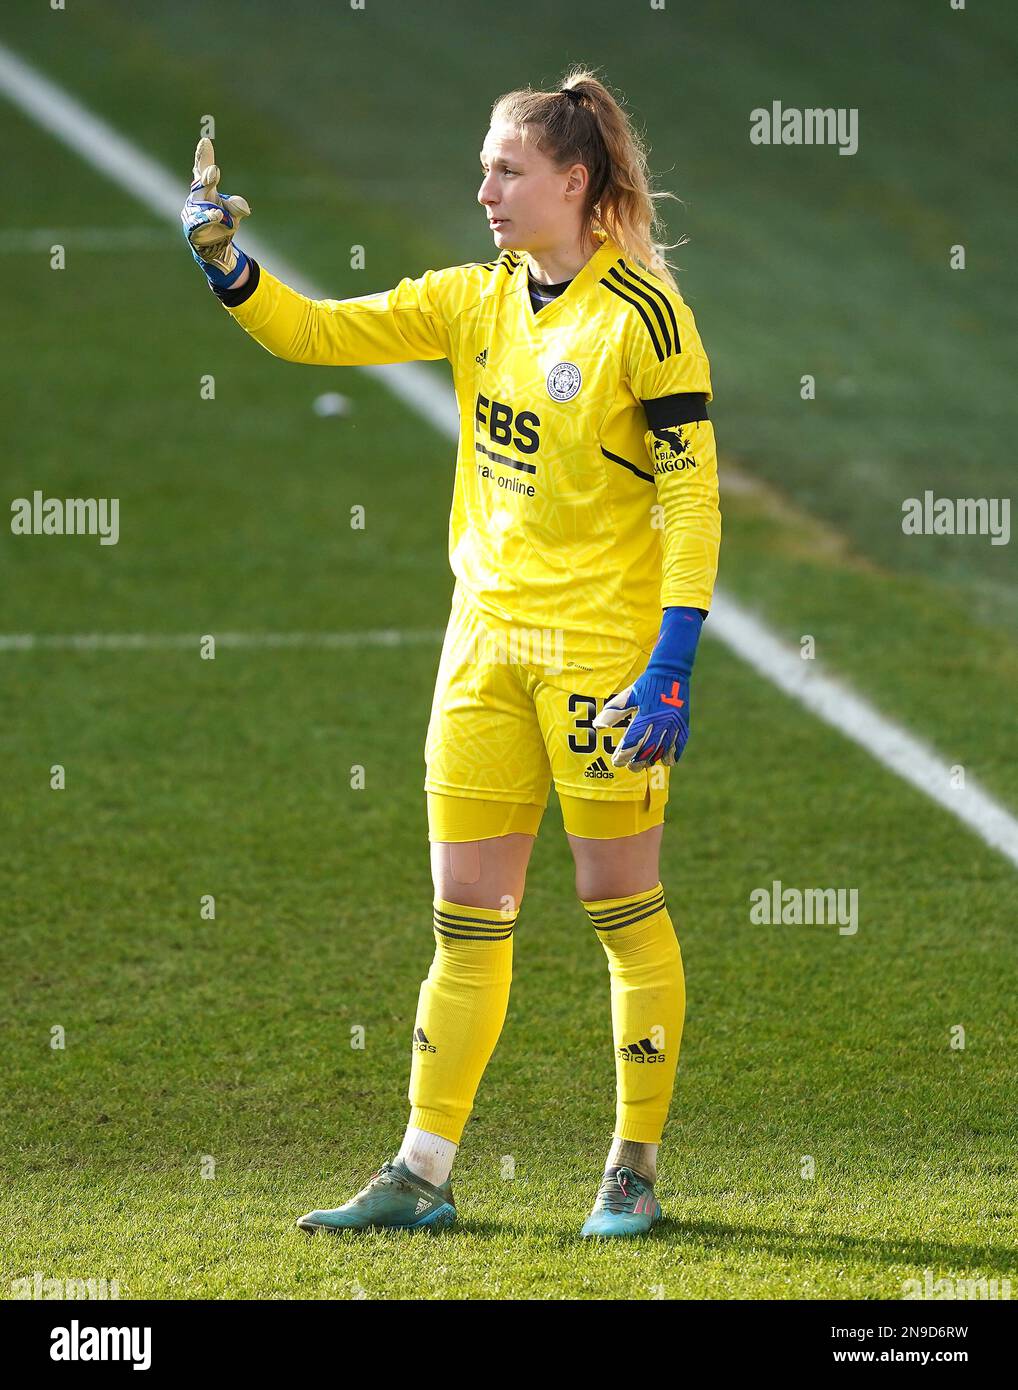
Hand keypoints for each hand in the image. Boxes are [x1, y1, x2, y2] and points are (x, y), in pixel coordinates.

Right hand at [181, 137, 250, 288]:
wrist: (218, 247)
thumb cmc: (224, 222)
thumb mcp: (235, 213)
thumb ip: (238, 206)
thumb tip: (243, 208)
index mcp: (207, 188)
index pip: (204, 168)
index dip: (203, 156)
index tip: (205, 141)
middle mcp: (197, 197)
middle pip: (200, 183)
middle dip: (206, 176)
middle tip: (213, 170)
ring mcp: (192, 211)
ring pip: (200, 204)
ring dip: (208, 203)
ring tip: (218, 205)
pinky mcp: (192, 228)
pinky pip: (198, 222)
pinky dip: (207, 218)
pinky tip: (216, 215)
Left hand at [592, 606, 703, 769]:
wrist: (671, 671)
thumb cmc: (646, 684)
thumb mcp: (628, 696)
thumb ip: (613, 712)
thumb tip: (597, 726)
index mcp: (645, 715)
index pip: (632, 741)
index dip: (623, 754)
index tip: (616, 761)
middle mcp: (661, 722)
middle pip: (648, 750)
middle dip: (637, 762)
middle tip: (629, 767)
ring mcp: (674, 724)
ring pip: (663, 749)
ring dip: (653, 760)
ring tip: (644, 764)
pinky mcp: (683, 723)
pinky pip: (679, 744)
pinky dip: (673, 754)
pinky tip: (666, 761)